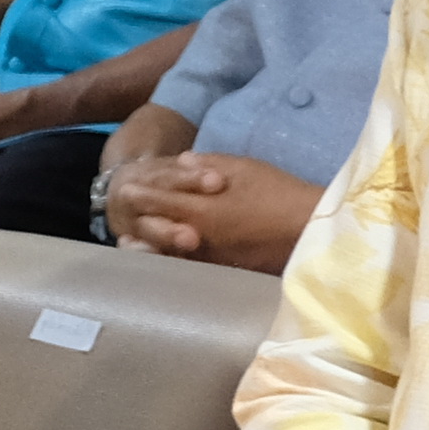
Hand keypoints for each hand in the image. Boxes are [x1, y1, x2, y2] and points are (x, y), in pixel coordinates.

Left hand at [105, 149, 321, 271]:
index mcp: (200, 207)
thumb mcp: (244, 167)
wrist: (307, 229)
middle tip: (121, 217)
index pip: (159, 200)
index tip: (125, 188)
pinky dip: (173, 259)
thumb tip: (182, 161)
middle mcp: (198, 235)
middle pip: (157, 228)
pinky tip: (168, 256)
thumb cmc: (278, 193)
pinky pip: (190, 264)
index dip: (141, 193)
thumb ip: (208, 163)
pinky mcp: (224, 268)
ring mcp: (209, 255)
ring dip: (149, 246)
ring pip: (168, 251)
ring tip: (132, 243)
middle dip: (138, 220)